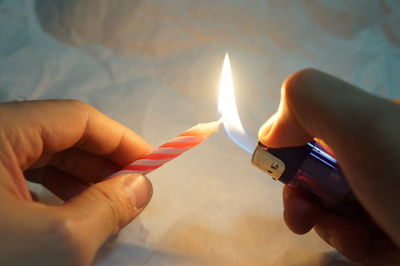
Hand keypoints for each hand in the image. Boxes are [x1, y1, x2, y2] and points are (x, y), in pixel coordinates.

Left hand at [0, 100, 152, 265]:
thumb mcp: (55, 243)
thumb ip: (107, 207)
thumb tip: (142, 185)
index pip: (76, 118)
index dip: (120, 138)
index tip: (151, 162)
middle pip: (61, 136)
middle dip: (103, 162)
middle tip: (132, 188)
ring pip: (42, 158)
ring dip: (81, 178)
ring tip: (108, 203)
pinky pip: (22, 178)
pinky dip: (54, 192)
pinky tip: (68, 213)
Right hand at [258, 69, 399, 263]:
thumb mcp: (367, 125)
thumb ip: (310, 100)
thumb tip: (272, 130)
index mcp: (387, 120)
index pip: (320, 126)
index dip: (293, 149)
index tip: (284, 174)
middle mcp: (392, 155)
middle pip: (326, 169)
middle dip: (305, 194)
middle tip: (300, 214)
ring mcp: (395, 196)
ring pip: (340, 206)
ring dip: (329, 225)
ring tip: (349, 239)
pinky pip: (361, 236)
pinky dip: (352, 245)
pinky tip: (365, 249)